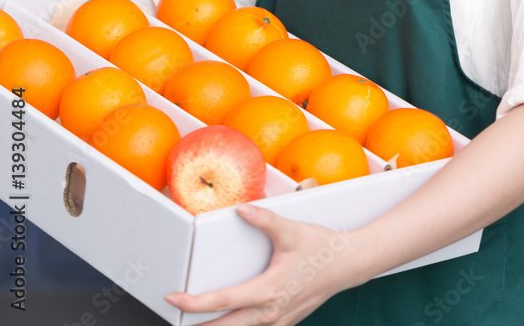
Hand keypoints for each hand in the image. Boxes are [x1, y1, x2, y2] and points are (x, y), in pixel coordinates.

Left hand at [165, 203, 361, 325]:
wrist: (348, 264)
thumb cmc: (321, 248)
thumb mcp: (291, 230)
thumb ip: (264, 219)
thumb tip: (242, 208)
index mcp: (269, 291)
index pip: (223, 302)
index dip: (194, 302)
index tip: (174, 298)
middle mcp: (272, 312)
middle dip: (199, 325)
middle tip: (176, 316)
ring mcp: (280, 320)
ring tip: (199, 321)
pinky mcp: (286, 320)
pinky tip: (234, 321)